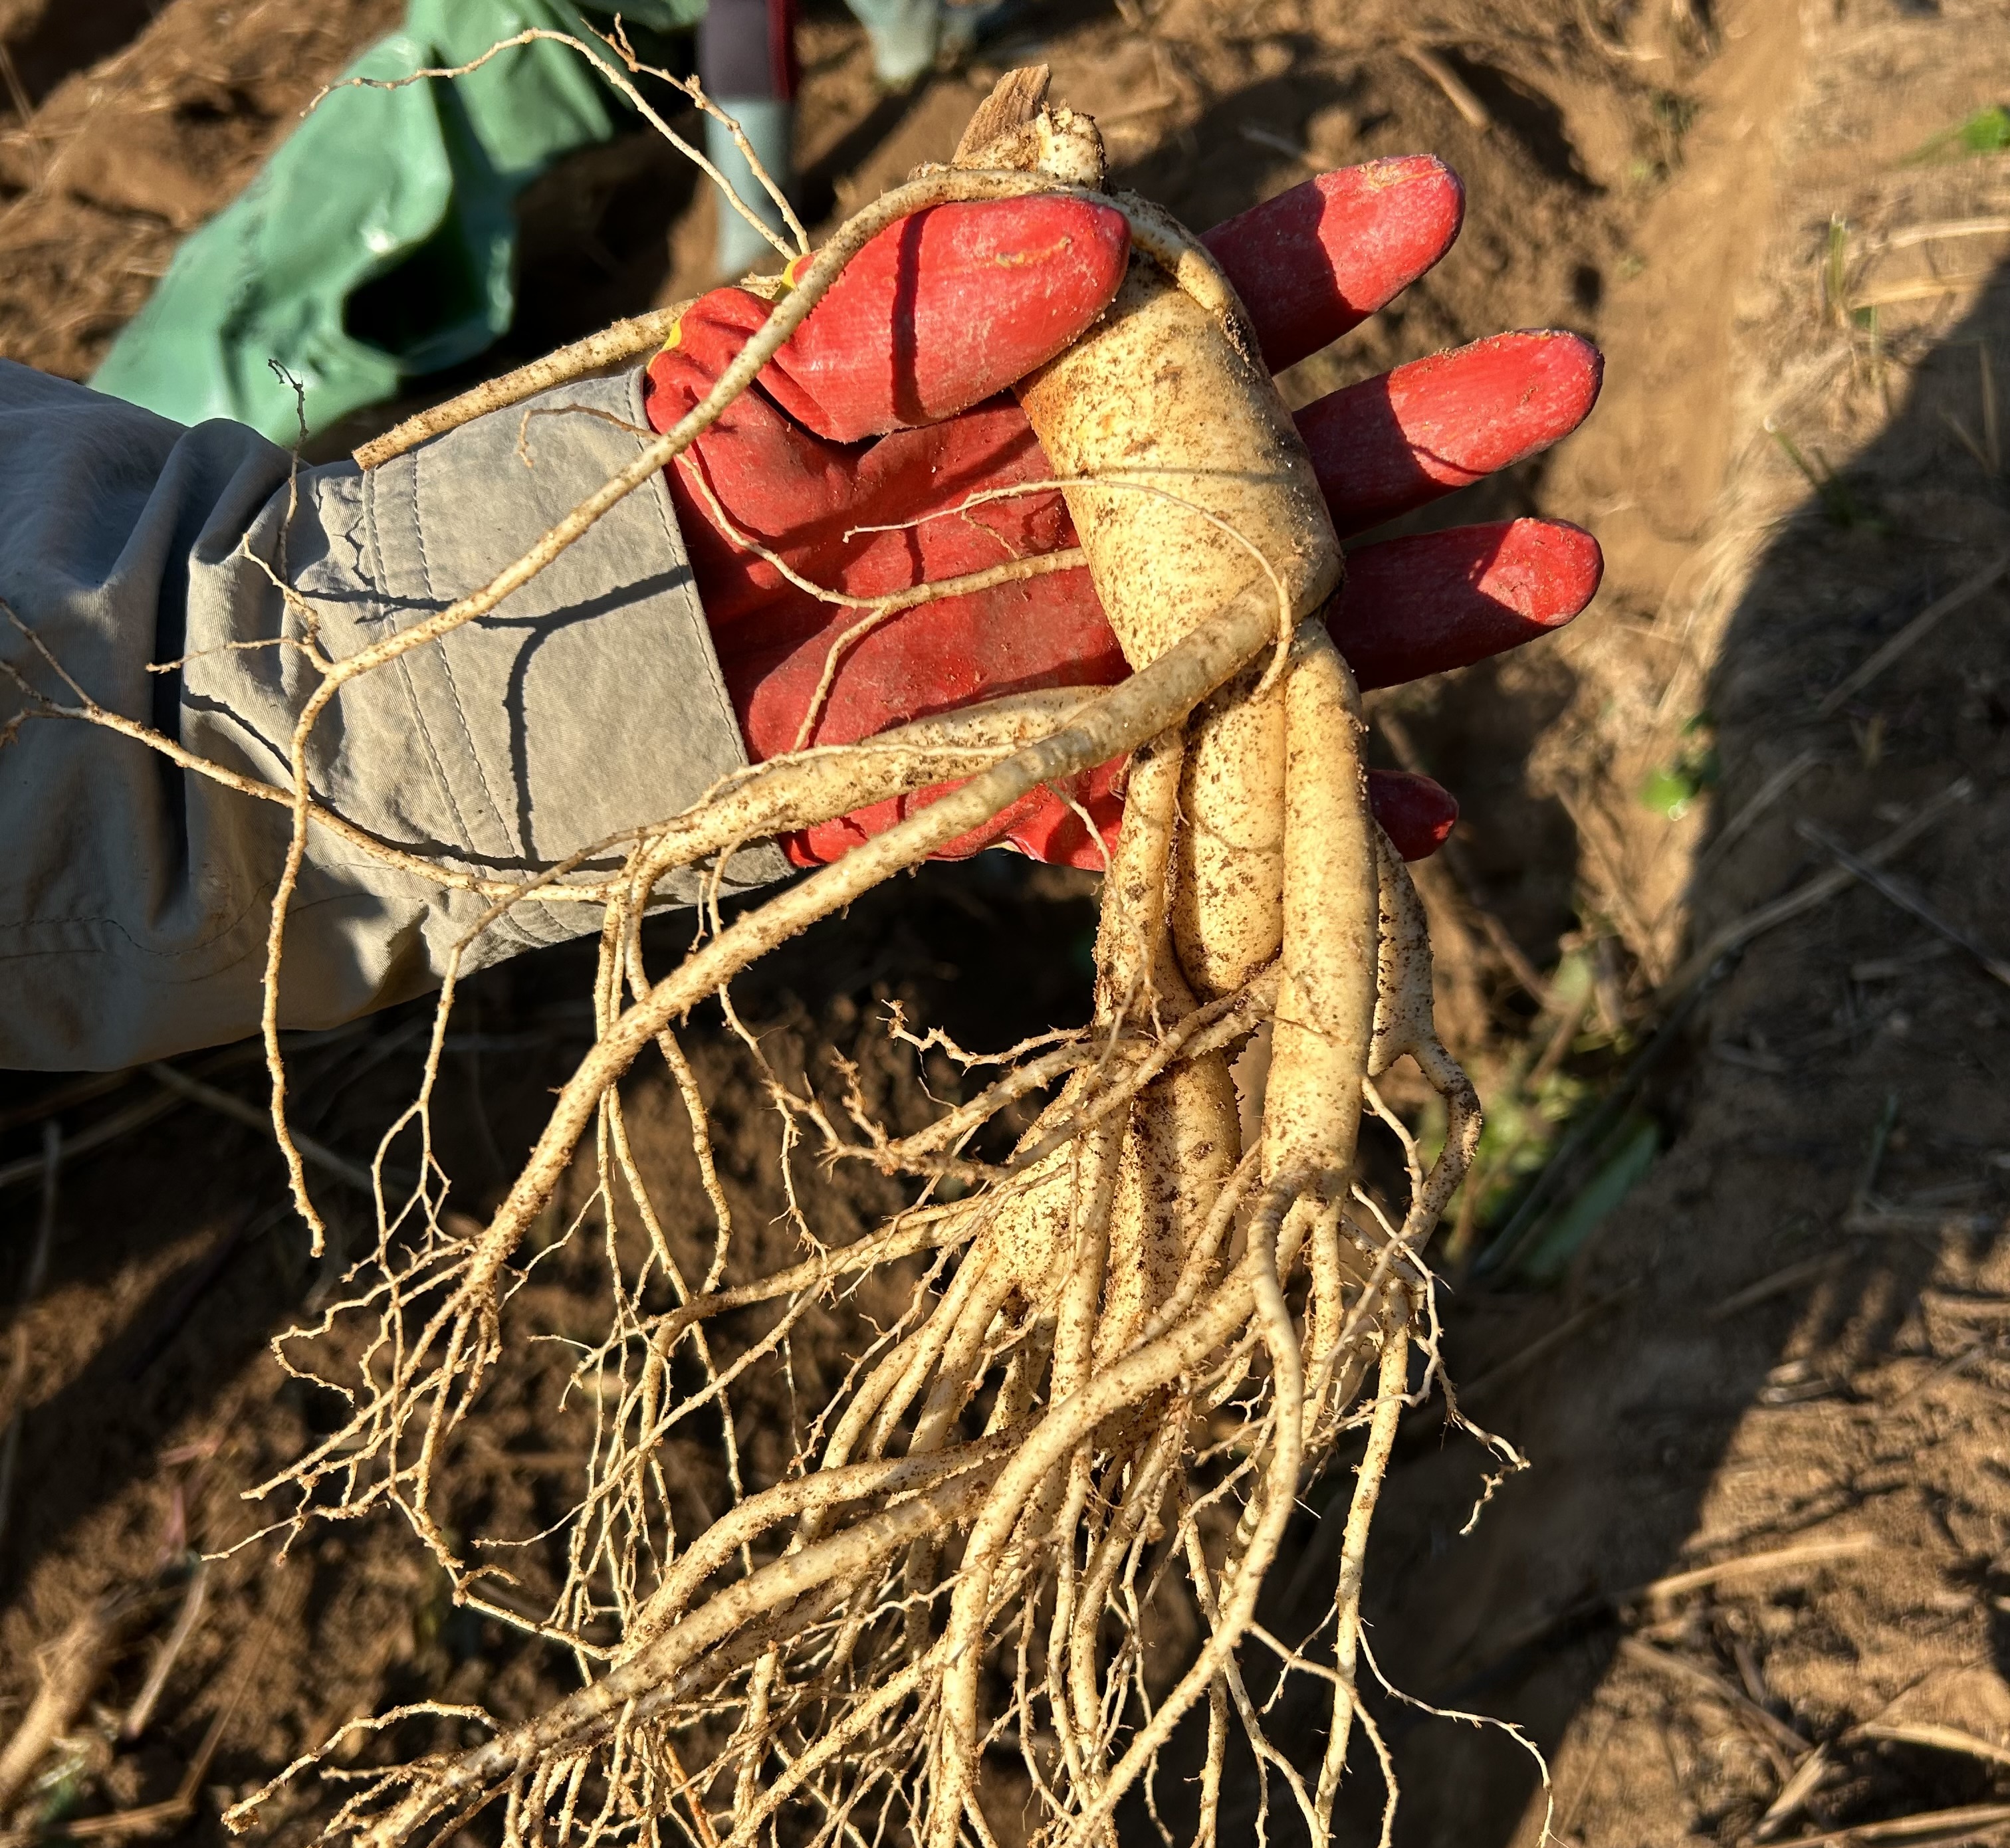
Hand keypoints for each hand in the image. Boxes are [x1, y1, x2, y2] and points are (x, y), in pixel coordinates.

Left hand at [645, 159, 1601, 868]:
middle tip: (1556, 379)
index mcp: (1042, 408)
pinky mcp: (1061, 773)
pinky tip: (1423, 813)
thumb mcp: (779, 368)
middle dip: (1419, 432)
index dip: (1307, 270)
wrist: (620, 672)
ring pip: (1282, 632)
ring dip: (1416, 610)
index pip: (1198, 324)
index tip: (1422, 207)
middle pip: (1285, 478)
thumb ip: (931, 303)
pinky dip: (1303, 806)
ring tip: (1557, 566)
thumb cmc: (685, 494)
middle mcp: (1094, 525)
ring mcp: (1093, 653)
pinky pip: (1202, 795)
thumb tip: (1099, 240)